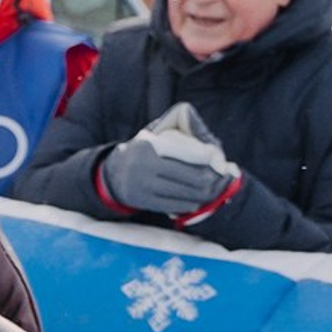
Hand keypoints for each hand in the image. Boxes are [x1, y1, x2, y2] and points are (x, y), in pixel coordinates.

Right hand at [100, 125, 238, 217]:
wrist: (112, 174)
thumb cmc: (144, 151)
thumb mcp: (154, 133)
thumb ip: (175, 125)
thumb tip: (199, 126)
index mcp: (149, 146)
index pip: (190, 155)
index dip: (210, 159)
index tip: (219, 160)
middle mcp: (144, 167)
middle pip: (194, 178)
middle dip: (212, 179)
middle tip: (219, 178)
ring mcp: (142, 186)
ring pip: (188, 195)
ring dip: (204, 193)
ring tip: (211, 188)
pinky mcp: (143, 202)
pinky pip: (176, 206)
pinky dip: (190, 203)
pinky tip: (195, 198)